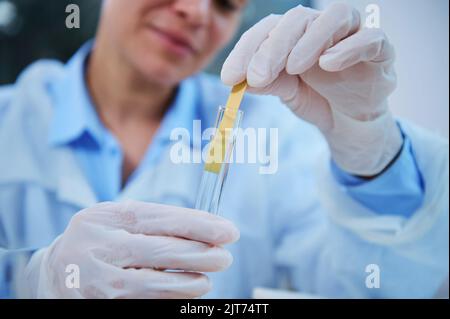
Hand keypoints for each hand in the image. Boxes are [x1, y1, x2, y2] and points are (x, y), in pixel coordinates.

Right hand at [27, 201, 238, 297]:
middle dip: (200, 254)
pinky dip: (168, 299)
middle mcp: (99, 246)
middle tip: (225, 257)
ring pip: (152, 284)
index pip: (161, 219)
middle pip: (160, 250)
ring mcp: (96, 279)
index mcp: (108, 217)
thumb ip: (157, 222)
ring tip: (206, 280)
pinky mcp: (99, 303)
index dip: (199, 225)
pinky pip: (142, 303)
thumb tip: (208, 228)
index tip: (228, 231)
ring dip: (187, 283)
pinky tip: (184, 293)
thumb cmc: (101, 240)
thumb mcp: (121, 221)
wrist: (55, 271)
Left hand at [222, 3, 402, 175]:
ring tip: (293, 67)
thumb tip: (240, 79)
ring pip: (333, 17)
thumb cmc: (316, 98)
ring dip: (309, 41)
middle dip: (272, 48)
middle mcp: (321, 28)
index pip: (267, 30)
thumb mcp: (287, 92)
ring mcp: (352, 35)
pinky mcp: (380, 50)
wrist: (349, 121)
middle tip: (256, 76)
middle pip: (296, 20)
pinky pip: (370, 38)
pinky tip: (328, 64)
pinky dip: (349, 48)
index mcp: (294, 35)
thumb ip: (267, 81)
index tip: (229, 77)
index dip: (246, 50)